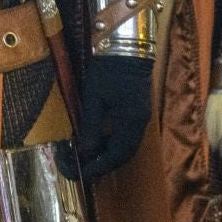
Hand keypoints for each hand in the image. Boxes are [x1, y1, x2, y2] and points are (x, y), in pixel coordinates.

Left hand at [77, 55, 151, 180]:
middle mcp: (140, 124)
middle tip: (82, 168)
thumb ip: (91, 127)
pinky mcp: (138, 111)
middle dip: (103, 164)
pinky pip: (126, 136)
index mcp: (130, 123)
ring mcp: (141, 118)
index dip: (98, 167)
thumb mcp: (94, 98)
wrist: (127, 48)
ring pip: (126, 146)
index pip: (116, 156)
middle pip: (123, 155)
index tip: (80, 173)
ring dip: (107, 155)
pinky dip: (112, 143)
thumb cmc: (108, 71)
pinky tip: (98, 140)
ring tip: (87, 157)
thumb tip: (85, 153)